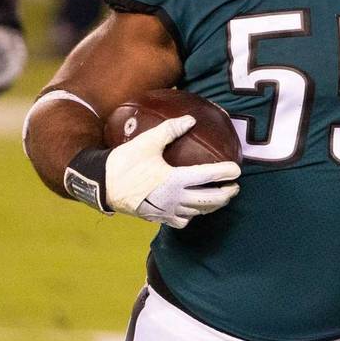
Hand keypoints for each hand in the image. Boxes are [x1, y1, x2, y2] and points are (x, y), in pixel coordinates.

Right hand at [104, 116, 240, 228]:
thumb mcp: (147, 142)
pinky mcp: (157, 217)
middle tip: (235, 187)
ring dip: (212, 206)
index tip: (237, 170)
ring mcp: (166, 211)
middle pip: (208, 201)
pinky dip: (192, 216)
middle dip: (225, 195)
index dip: (225, 173)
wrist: (101, 184)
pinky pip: (182, 221)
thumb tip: (190, 119)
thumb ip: (170, 130)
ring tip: (222, 198)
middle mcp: (173, 198)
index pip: (207, 177)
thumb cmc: (124, 162)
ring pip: (197, 213)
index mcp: (173, 180)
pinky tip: (194, 209)